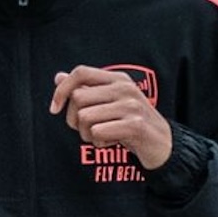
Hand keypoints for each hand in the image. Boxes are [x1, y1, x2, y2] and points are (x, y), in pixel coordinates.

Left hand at [51, 65, 174, 168]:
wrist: (162, 143)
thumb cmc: (130, 122)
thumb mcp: (109, 102)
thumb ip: (85, 89)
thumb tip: (58, 77)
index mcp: (117, 79)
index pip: (80, 72)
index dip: (61, 90)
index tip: (55, 108)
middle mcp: (124, 88)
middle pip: (78, 98)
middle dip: (74, 119)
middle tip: (87, 129)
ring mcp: (131, 105)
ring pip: (84, 118)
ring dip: (86, 134)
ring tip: (102, 135)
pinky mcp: (135, 125)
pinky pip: (97, 132)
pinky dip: (98, 142)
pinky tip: (111, 142)